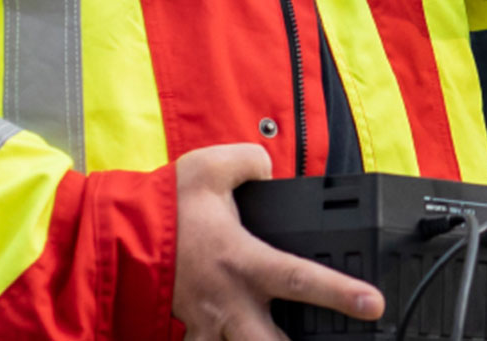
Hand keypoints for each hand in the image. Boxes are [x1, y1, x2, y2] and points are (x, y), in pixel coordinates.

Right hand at [172, 144, 383, 339]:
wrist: (114, 235)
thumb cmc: (164, 206)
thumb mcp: (212, 166)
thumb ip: (251, 163)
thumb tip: (268, 169)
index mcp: (243, 260)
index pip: (302, 280)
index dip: (341, 293)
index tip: (372, 304)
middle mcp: (231, 300)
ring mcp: (210, 322)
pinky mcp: (191, 330)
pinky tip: (240, 340)